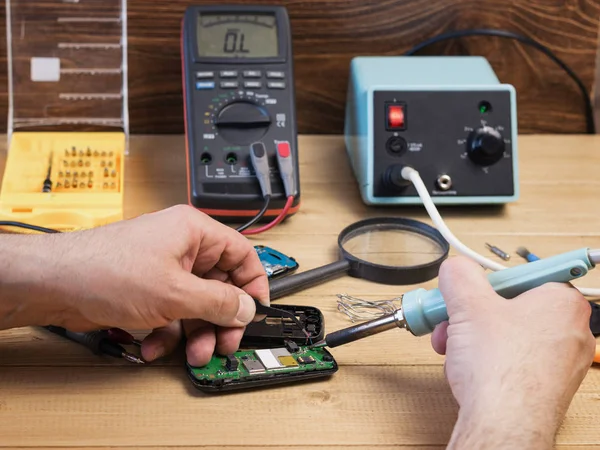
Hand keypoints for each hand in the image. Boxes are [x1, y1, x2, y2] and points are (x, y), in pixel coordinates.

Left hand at [0, 205, 268, 365]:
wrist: (55, 285)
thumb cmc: (106, 271)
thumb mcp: (176, 293)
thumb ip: (218, 303)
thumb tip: (246, 308)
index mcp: (194, 233)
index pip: (241, 255)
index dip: (252, 285)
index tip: (255, 312)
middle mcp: (182, 248)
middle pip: (219, 286)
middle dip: (220, 320)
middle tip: (222, 344)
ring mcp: (163, 270)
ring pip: (195, 305)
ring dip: (194, 333)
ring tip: (191, 354)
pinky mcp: (146, 290)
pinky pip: (171, 314)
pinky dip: (166, 334)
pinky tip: (153, 348)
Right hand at [431, 256, 594, 448]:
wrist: (503, 425)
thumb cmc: (501, 372)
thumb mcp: (468, 304)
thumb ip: (459, 274)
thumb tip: (456, 268)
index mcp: (563, 302)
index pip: (521, 275)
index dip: (487, 285)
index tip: (471, 292)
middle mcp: (570, 330)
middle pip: (509, 306)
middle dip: (471, 315)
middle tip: (453, 321)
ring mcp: (560, 361)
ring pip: (506, 334)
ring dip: (472, 338)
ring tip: (456, 349)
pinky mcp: (546, 384)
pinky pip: (511, 359)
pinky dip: (486, 360)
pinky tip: (469, 368)